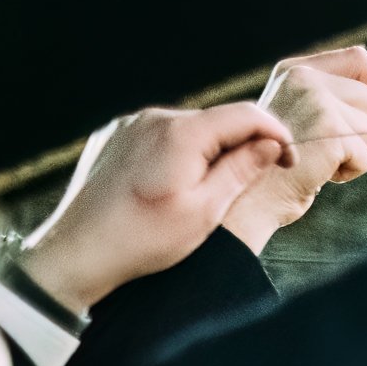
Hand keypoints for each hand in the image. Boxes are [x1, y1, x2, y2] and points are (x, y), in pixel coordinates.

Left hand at [16, 102, 293, 315]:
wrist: (77, 251)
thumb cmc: (142, 238)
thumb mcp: (205, 212)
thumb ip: (241, 171)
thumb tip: (270, 145)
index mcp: (181, 133)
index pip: (247, 114)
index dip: (277, 134)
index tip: (289, 161)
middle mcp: (154, 118)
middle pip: (217, 121)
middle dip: (242, 146)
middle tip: (253, 183)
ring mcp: (130, 125)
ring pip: (188, 130)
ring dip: (208, 152)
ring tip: (207, 193)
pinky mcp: (114, 137)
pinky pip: (159, 137)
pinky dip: (178, 155)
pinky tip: (171, 188)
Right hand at [220, 48, 366, 252]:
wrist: (248, 193)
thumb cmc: (277, 162)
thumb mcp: (300, 115)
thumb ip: (331, 98)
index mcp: (297, 70)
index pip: (361, 59)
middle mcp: (306, 78)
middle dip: (363, 130)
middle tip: (327, 145)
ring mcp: (317, 101)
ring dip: (355, 154)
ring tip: (318, 159)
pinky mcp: (330, 130)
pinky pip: (366, 158)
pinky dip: (349, 172)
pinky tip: (318, 173)